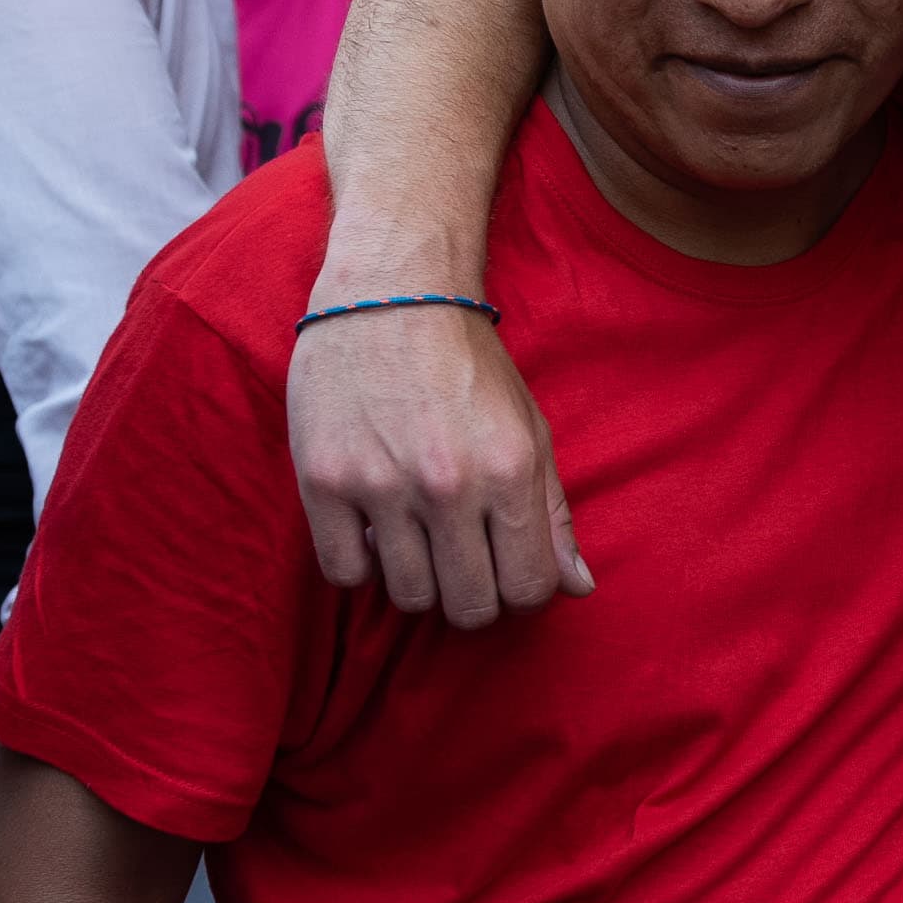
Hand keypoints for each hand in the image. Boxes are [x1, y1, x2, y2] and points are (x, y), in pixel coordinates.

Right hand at [287, 298, 589, 625]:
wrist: (390, 296)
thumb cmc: (467, 365)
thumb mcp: (529, 429)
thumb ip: (554, 514)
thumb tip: (579, 588)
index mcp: (509, 470)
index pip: (529, 588)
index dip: (521, 591)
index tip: (506, 569)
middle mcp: (448, 484)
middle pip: (469, 607)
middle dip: (473, 597)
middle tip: (462, 562)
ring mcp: (381, 485)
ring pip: (409, 597)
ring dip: (418, 580)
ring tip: (417, 537)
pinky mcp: (323, 481)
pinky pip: (345, 574)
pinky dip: (362, 564)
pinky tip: (374, 529)